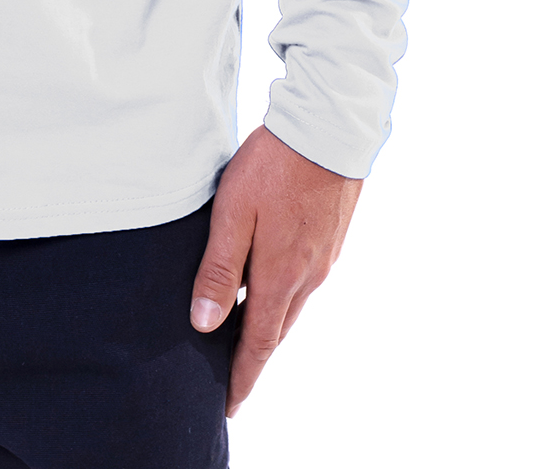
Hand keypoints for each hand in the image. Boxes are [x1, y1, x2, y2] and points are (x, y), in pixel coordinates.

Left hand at [189, 123, 362, 417]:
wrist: (328, 128)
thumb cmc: (273, 167)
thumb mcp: (233, 213)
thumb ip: (218, 269)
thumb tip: (204, 323)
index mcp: (279, 276)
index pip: (257, 343)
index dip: (242, 377)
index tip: (229, 405)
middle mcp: (307, 277)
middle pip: (276, 330)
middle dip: (254, 357)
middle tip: (233, 379)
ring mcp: (323, 259)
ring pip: (291, 306)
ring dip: (269, 326)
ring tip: (245, 339)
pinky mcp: (331, 240)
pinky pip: (303, 283)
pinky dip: (284, 298)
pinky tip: (270, 288)